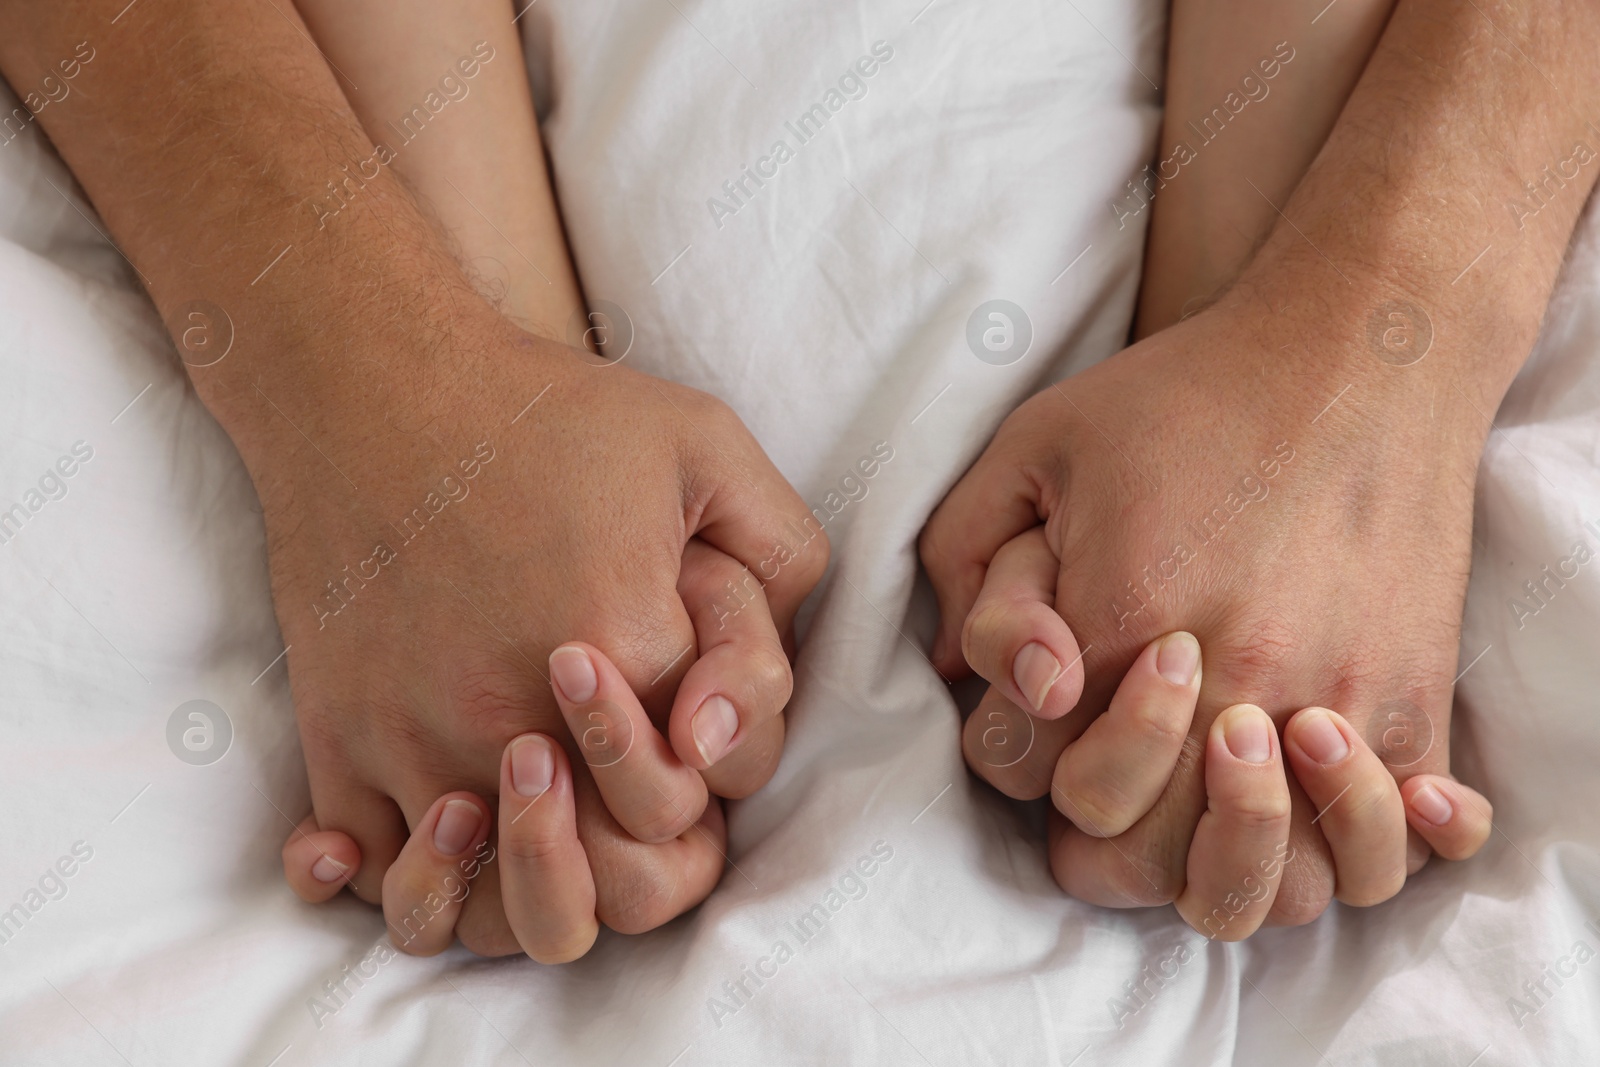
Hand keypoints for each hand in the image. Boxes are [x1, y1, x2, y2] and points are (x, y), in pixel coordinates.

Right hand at [257, 310, 824, 954]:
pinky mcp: (339, 737)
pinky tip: (436, 835)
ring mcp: (414, 739)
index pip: (695, 792)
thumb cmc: (545, 412)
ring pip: (487, 914)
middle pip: (607, 884)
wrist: (374, 382)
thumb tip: (770, 676)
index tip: (684, 720)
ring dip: (533, 889)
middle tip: (626, 786)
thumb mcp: (705, 443)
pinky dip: (402, 883)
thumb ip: (781, 551)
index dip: (708, 771)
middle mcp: (511, 715)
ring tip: (542, 818)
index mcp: (618, 645)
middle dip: (640, 850)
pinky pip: (365, 876)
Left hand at [921, 291, 1492, 931]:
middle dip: (1109, 817)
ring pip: (1265, 886)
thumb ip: (966, 563)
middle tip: (1122, 750)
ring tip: (1211, 788)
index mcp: (1120, 622)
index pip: (1041, 774)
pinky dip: (1355, 847)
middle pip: (1145, 851)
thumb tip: (959, 673)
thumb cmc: (1183, 398)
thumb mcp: (1032, 447)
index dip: (1028, 747)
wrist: (1356, 350)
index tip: (1058, 685)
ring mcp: (1333, 705)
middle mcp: (1231, 683)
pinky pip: (1394, 847)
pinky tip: (1319, 794)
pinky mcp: (1412, 704)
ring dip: (1221, 861)